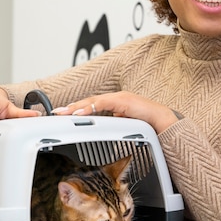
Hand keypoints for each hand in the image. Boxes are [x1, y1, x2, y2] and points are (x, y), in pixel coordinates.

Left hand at [51, 91, 180, 133]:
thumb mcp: (128, 122)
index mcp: (116, 102)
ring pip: (93, 101)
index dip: (78, 108)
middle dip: (72, 107)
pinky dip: (90, 108)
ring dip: (77, 107)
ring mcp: (119, 98)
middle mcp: (116, 97)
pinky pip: (103, 104)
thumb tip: (110, 123)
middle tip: (57, 112)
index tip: (64, 114)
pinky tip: (80, 112)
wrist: (163, 120)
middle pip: (90, 101)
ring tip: (64, 112)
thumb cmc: (148, 123)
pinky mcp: (123, 101)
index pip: (93, 104)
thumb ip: (118, 121)